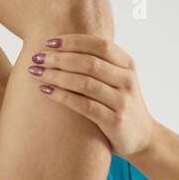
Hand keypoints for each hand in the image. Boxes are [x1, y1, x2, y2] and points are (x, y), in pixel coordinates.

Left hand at [26, 35, 158, 157]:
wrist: (142, 138)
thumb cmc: (120, 105)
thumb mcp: (117, 80)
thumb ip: (99, 64)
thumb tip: (62, 47)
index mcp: (127, 64)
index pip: (99, 45)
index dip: (73, 41)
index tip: (49, 42)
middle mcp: (127, 80)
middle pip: (89, 62)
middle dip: (59, 58)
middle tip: (37, 57)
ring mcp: (122, 101)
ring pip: (84, 83)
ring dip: (56, 75)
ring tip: (35, 72)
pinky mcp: (115, 121)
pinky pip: (84, 105)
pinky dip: (62, 96)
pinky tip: (45, 91)